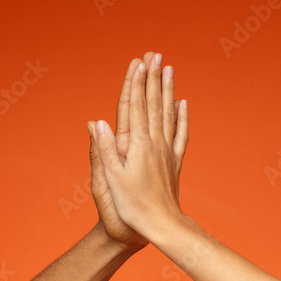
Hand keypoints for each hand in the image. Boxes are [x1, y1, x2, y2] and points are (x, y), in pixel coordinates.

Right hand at [94, 53, 188, 240]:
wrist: (161, 224)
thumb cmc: (133, 205)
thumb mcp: (111, 179)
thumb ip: (104, 149)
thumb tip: (97, 123)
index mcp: (137, 145)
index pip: (135, 107)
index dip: (136, 83)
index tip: (138, 63)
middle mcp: (155, 143)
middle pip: (153, 104)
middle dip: (153, 78)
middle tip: (155, 55)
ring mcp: (168, 151)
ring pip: (168, 113)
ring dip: (168, 90)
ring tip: (169, 70)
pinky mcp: (175, 161)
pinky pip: (181, 133)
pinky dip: (182, 117)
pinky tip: (183, 104)